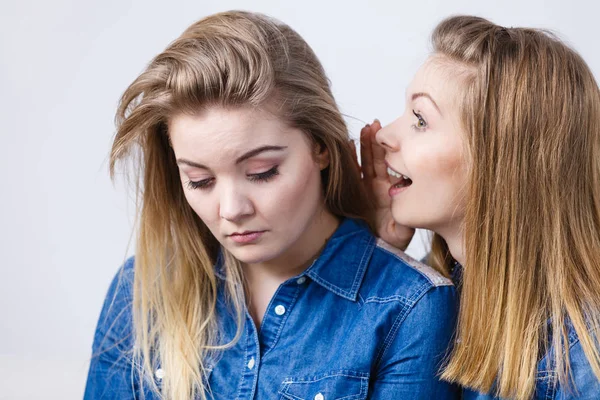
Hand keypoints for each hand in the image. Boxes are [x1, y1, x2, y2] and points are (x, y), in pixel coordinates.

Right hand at [360, 120, 414, 249]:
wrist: (373, 255)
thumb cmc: (389, 244)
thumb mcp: (402, 232)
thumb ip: (405, 222)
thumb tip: (408, 213)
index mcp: (392, 191)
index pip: (391, 166)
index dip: (390, 151)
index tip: (392, 136)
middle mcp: (378, 187)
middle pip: (377, 159)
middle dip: (375, 142)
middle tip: (375, 124)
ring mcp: (365, 190)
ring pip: (364, 163)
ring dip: (363, 146)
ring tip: (364, 129)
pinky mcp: (353, 195)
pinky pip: (351, 175)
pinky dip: (349, 161)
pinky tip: (347, 146)